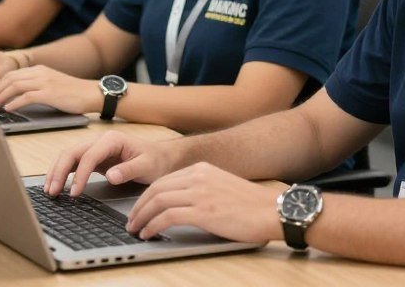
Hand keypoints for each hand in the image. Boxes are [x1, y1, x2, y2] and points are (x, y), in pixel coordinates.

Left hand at [0, 66, 97, 115]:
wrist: (92, 93)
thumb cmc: (73, 93)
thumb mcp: (52, 84)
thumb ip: (36, 86)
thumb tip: (16, 97)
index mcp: (39, 70)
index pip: (12, 73)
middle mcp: (40, 73)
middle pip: (10, 77)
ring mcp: (45, 82)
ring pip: (15, 85)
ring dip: (1, 96)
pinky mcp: (50, 93)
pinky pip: (26, 96)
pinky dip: (14, 102)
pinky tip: (8, 109)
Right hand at [43, 131, 180, 196]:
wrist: (162, 157)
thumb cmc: (155, 160)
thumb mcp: (147, 166)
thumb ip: (129, 170)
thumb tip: (110, 176)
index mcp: (112, 139)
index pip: (89, 156)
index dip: (79, 174)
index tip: (74, 192)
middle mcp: (100, 141)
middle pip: (72, 152)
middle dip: (59, 171)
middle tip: (52, 192)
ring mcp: (95, 149)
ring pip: (68, 156)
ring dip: (56, 172)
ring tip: (49, 190)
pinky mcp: (94, 158)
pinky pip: (73, 163)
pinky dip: (62, 173)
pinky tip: (56, 185)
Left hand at [127, 162, 280, 242]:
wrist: (272, 211)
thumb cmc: (251, 205)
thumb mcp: (222, 187)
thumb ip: (202, 189)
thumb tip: (181, 204)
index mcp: (201, 169)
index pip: (164, 180)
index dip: (147, 195)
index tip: (140, 208)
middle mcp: (197, 177)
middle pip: (156, 189)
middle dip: (139, 206)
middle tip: (131, 220)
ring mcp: (199, 193)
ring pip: (158, 201)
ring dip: (142, 217)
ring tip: (135, 229)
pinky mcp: (202, 211)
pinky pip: (167, 216)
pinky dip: (153, 225)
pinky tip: (148, 234)